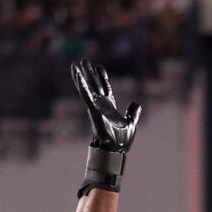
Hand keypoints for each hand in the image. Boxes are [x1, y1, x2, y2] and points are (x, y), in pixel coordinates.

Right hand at [73, 61, 140, 193]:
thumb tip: (136, 104)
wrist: (116, 150)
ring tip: (75, 65)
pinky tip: (77, 76)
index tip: (99, 67)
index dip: (102, 77)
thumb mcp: (131, 123)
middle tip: (83, 61)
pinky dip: (81, 85)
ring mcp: (96, 107)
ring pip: (87, 88)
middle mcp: (101, 105)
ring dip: (81, 77)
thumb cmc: (122, 141)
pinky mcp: (92, 110)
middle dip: (89, 73)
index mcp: (110, 106)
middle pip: (94, 85)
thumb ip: (133, 113)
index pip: (105, 88)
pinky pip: (86, 95)